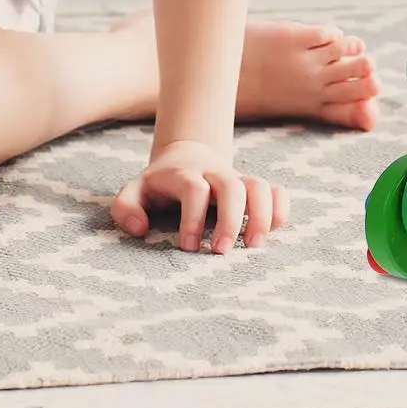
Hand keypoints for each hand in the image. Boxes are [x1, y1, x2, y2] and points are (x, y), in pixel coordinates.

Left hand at [110, 139, 289, 252]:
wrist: (186, 156)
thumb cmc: (159, 185)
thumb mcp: (134, 191)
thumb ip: (126, 208)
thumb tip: (140, 229)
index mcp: (184, 174)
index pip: (194, 189)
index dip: (192, 219)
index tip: (187, 247)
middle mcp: (214, 174)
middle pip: (231, 186)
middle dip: (230, 220)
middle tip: (221, 252)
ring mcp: (237, 178)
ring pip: (259, 185)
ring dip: (262, 216)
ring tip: (253, 246)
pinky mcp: (253, 187)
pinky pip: (277, 190)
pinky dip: (280, 209)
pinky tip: (273, 231)